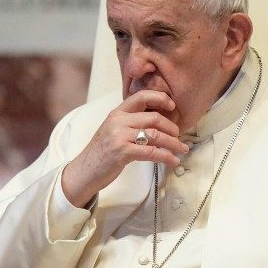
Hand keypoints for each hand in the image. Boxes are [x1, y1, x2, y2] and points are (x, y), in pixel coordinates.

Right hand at [61, 90, 189, 207]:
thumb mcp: (114, 130)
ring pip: (155, 135)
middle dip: (172, 127)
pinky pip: (151, 152)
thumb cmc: (102, 152)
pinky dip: (166, 156)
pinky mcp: (122, 152)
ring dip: (173, 143)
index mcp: (117, 113)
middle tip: (179, 136)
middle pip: (154, 117)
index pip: (141, 96)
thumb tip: (158, 122)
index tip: (172, 105)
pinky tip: (173, 160)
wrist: (84, 170)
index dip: (160, 98)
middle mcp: (118, 121)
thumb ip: (131, 122)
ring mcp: (119, 136)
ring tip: (182, 149)